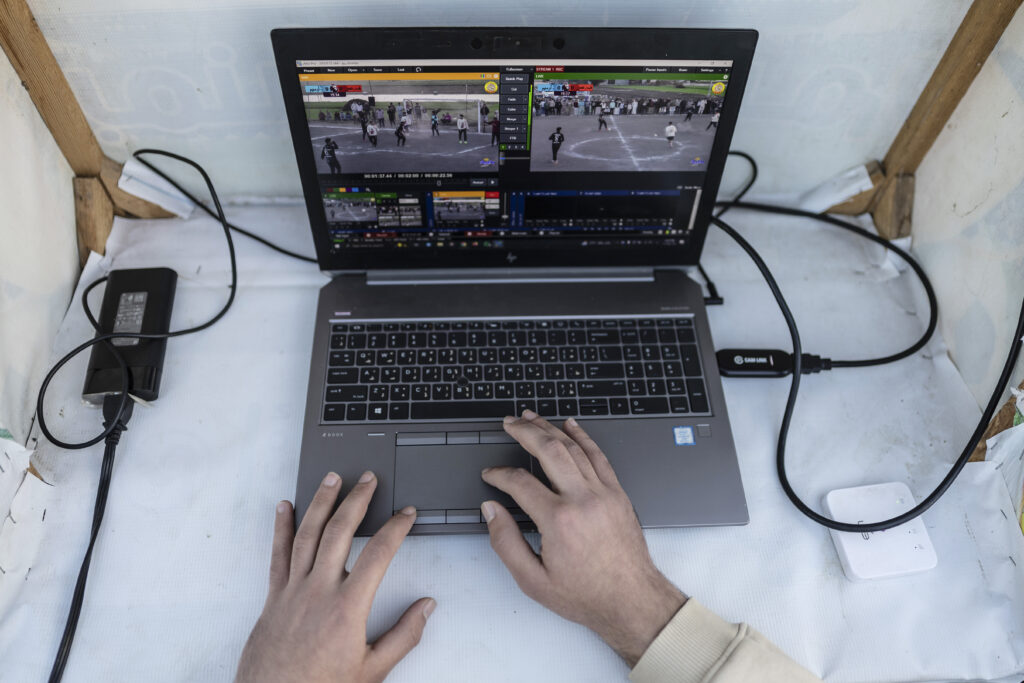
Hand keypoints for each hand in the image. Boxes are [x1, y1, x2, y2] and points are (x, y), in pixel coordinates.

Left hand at [236, 472, 433, 682]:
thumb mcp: (373, 670)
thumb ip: (404, 636)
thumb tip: (426, 607)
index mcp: (348, 608)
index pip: (379, 553)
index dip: (396, 528)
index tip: (406, 514)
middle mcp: (319, 591)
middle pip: (340, 531)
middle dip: (357, 500)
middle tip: (369, 479)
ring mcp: (292, 592)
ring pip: (308, 534)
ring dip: (321, 502)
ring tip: (332, 479)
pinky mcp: (273, 598)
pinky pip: (277, 555)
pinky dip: (281, 528)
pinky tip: (285, 508)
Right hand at [481, 411, 686, 666]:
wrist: (632, 600)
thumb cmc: (586, 595)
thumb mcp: (532, 580)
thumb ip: (505, 542)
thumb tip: (491, 510)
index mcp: (558, 520)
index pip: (520, 482)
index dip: (499, 474)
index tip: (490, 475)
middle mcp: (582, 499)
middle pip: (549, 450)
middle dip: (525, 431)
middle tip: (509, 422)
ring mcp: (604, 493)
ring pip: (574, 447)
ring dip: (550, 428)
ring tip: (531, 417)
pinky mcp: (618, 493)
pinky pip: (599, 456)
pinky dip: (583, 437)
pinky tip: (570, 426)